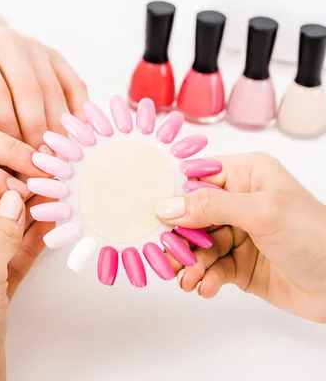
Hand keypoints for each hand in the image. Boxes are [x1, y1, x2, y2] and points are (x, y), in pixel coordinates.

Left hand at [0, 29, 88, 149]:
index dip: (7, 129)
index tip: (13, 161)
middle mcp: (8, 44)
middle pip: (30, 91)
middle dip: (37, 132)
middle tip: (42, 164)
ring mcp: (36, 48)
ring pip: (54, 88)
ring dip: (60, 126)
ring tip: (61, 158)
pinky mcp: (56, 55)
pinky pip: (74, 83)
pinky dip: (80, 111)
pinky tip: (80, 137)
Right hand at [155, 153, 325, 322]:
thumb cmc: (315, 236)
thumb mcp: (262, 212)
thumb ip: (211, 206)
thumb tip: (166, 206)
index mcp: (246, 175)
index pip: (196, 177)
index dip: (173, 195)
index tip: (153, 214)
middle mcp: (239, 201)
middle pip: (190, 215)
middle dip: (178, 238)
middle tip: (167, 257)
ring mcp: (238, 233)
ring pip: (197, 245)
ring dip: (190, 263)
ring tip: (187, 279)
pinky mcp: (238, 263)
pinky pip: (210, 268)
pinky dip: (204, 278)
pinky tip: (205, 288)